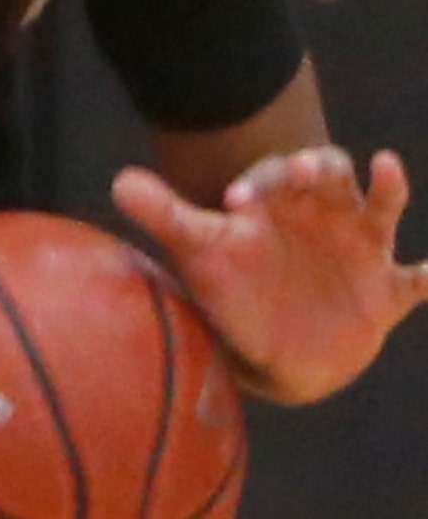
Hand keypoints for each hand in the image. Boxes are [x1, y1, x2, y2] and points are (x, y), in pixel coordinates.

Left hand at [112, 146, 427, 404]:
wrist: (274, 351)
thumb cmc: (233, 289)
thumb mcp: (198, 251)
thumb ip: (163, 213)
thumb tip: (118, 180)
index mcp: (281, 201)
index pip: (275, 175)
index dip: (259, 181)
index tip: (234, 205)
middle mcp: (325, 214)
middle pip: (332, 174)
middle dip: (321, 167)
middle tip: (303, 171)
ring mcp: (360, 250)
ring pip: (381, 208)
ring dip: (387, 188)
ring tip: (386, 167)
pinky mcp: (386, 292)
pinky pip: (415, 281)